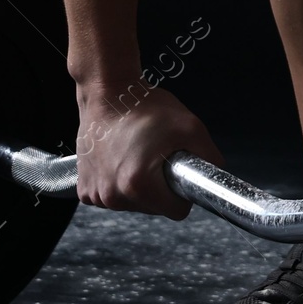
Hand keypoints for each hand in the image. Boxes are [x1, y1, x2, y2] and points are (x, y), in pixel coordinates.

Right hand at [74, 82, 222, 219]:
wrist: (106, 91)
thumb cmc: (143, 106)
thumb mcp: (191, 128)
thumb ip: (211, 158)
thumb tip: (217, 176)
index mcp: (139, 185)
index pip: (176, 211)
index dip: (182, 192)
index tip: (174, 171)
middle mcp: (113, 195)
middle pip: (154, 209)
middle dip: (159, 188)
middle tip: (153, 156)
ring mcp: (96, 194)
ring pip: (132, 204)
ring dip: (137, 186)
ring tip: (134, 154)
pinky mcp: (84, 190)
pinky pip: (111, 198)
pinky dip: (116, 183)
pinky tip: (117, 160)